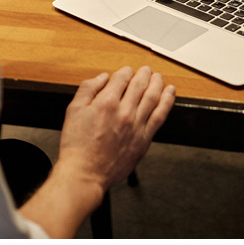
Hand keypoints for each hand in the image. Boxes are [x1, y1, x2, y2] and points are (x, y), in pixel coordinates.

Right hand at [57, 66, 175, 194]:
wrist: (85, 173)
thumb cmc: (77, 146)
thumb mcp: (73, 110)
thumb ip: (88, 89)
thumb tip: (102, 77)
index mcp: (106, 102)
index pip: (122, 78)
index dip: (125, 71)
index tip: (127, 71)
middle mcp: (124, 112)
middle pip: (139, 85)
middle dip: (144, 74)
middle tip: (146, 70)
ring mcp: (136, 126)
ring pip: (153, 97)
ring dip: (157, 83)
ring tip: (158, 77)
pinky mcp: (144, 139)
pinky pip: (160, 116)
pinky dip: (167, 102)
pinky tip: (170, 93)